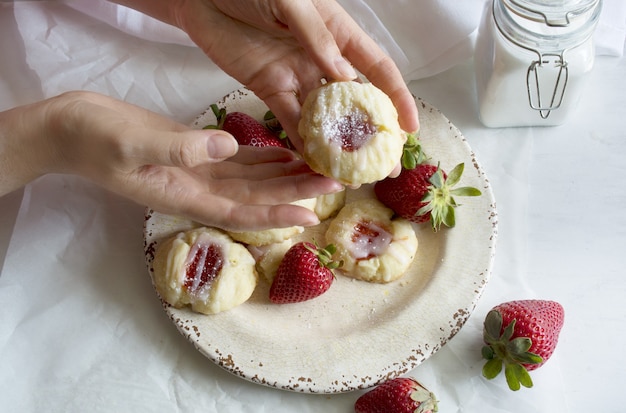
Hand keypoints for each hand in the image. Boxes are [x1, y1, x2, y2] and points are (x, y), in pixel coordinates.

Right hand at [0, 91, 342, 230]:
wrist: (72, 129)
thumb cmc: (95, 140)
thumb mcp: (134, 144)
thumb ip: (181, 148)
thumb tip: (227, 146)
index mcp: (185, 195)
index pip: (241, 213)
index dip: (276, 216)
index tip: (311, 216)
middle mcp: (199, 189)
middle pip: (257, 196)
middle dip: (296, 191)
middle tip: (336, 182)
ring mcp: (198, 172)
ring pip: (252, 179)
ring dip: (287, 176)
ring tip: (322, 168)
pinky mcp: (196, 153)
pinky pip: (238, 160)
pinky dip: (264, 158)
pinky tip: (287, 153)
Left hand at [117, 0, 418, 150]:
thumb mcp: (290, 2)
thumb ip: (316, 37)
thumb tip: (344, 76)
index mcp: (338, 33)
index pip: (376, 68)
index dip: (397, 97)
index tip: (409, 127)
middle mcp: (323, 59)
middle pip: (355, 101)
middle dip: (372, 133)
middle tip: (386, 165)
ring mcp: (296, 77)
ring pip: (325, 117)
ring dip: (339, 145)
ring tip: (354, 174)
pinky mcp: (270, 88)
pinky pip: (290, 120)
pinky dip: (302, 142)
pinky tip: (315, 164)